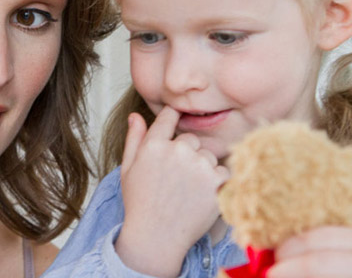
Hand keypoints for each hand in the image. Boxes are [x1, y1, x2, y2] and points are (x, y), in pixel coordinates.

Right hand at [115, 106, 229, 276]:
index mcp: (154, 144)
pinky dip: (217, 183)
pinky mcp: (215, 182)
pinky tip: (201, 196)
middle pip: (192, 139)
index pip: (169, 116)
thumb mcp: (128, 169)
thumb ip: (133, 139)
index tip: (175, 128)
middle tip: (177, 178)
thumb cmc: (139, 203)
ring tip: (188, 191)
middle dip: (187, 153)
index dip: (173, 119)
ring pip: (209, 156)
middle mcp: (177, 150)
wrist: (155, 237)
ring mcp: (198, 166)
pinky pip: (223, 172)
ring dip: (203, 169)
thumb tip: (135, 115)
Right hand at [270, 221, 351, 277]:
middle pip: (318, 237)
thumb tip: (296, 274)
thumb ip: (331, 276)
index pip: (317, 263)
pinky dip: (331, 241)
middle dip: (287, 252)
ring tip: (289, 260)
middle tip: (270, 268)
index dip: (286, 271)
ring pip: (332, 228)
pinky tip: (323, 256)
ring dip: (305, 243)